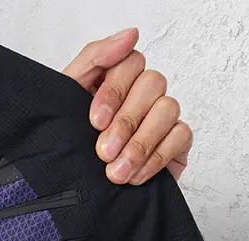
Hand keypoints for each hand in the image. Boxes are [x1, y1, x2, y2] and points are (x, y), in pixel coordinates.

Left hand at [62, 28, 192, 185]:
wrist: (78, 198)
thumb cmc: (73, 148)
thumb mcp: (69, 100)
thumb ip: (94, 60)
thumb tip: (130, 34)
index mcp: (117, 79)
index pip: (129, 61)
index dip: (114, 91)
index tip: (95, 122)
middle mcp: (143, 93)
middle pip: (151, 83)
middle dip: (125, 122)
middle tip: (104, 152)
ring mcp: (162, 115)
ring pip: (167, 108)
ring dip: (140, 144)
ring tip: (116, 172)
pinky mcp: (178, 141)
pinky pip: (180, 136)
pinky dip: (156, 158)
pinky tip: (135, 176)